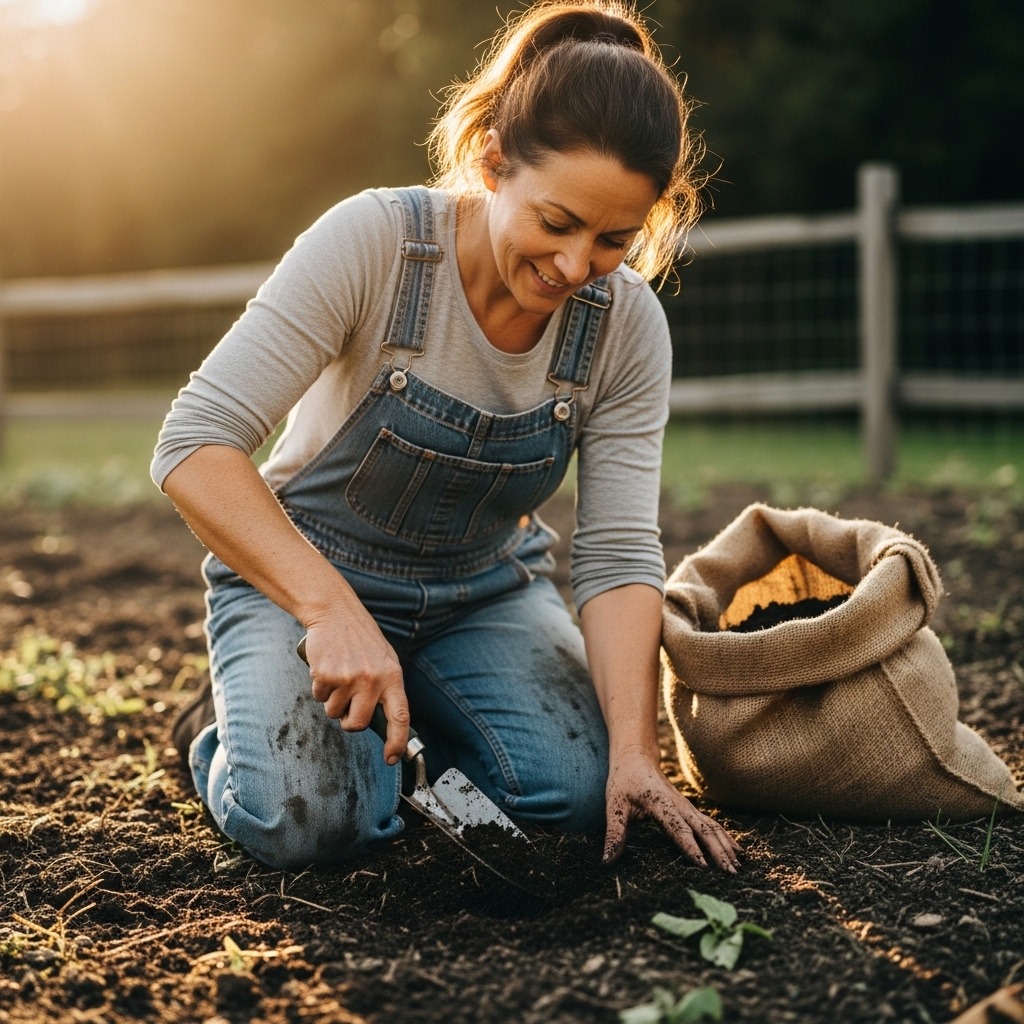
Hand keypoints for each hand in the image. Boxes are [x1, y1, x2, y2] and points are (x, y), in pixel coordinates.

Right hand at [296, 613, 408, 765]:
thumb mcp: (384, 660)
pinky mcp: (325, 675)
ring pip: (333, 712)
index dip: (397, 741)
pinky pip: (318, 697)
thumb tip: (384, 722)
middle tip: (346, 704)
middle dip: (348, 721)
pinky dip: (319, 687)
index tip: (391, 758)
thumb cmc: (360, 638)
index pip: (400, 716)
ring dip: (332, 700)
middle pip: (357, 724)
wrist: (335, 612)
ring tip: (338, 675)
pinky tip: (326, 667)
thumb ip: (386, 688)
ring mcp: (348, 678)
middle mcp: (372, 679)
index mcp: (392, 676)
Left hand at [603, 747, 741, 872]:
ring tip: (738, 867)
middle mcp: (679, 805)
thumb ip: (614, 834)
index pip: (678, 828)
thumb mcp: (614, 806)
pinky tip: (737, 850)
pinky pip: (711, 823)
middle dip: (718, 851)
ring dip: (726, 846)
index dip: (690, 847)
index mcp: (660, 803)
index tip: (704, 866)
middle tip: (731, 874)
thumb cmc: (624, 782)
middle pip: (703, 829)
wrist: (636, 757)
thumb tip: (606, 862)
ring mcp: (687, 806)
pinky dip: (725, 837)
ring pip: (711, 826)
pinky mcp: (690, 809)